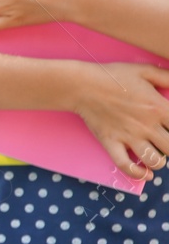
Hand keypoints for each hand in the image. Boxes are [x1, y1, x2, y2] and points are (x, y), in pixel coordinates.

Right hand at [68, 60, 168, 179]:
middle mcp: (146, 125)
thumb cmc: (113, 76)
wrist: (82, 85)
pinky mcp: (111, 143)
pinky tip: (145, 174)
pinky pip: (126, 165)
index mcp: (158, 108)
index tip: (168, 128)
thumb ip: (167, 77)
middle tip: (164, 142)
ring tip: (157, 156)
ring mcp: (128, 136)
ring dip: (159, 161)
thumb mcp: (145, 70)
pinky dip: (137, 173)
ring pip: (154, 160)